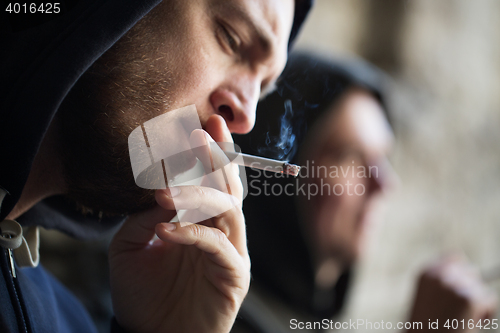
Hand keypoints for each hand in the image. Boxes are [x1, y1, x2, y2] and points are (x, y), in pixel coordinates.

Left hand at [109, 115, 249, 332]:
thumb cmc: (144, 292)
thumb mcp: (131, 245)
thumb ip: (144, 214)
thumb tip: (159, 189)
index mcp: (202, 219)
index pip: (211, 179)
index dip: (208, 152)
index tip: (199, 125)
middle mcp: (222, 229)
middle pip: (228, 185)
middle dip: (217, 157)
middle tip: (203, 131)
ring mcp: (231, 250)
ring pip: (228, 208)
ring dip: (200, 193)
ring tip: (167, 190)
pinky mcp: (234, 273)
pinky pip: (217, 245)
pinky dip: (192, 233)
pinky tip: (165, 229)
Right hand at [408, 255, 496, 331]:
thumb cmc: (427, 325)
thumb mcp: (428, 297)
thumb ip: (443, 280)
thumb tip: (472, 271)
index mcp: (426, 272)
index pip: (455, 257)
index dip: (461, 274)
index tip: (457, 292)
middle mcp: (440, 274)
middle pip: (472, 271)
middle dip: (470, 288)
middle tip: (456, 309)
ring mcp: (455, 285)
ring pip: (481, 287)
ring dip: (476, 302)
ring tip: (459, 318)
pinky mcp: (470, 299)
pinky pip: (490, 300)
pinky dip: (485, 314)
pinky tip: (467, 323)